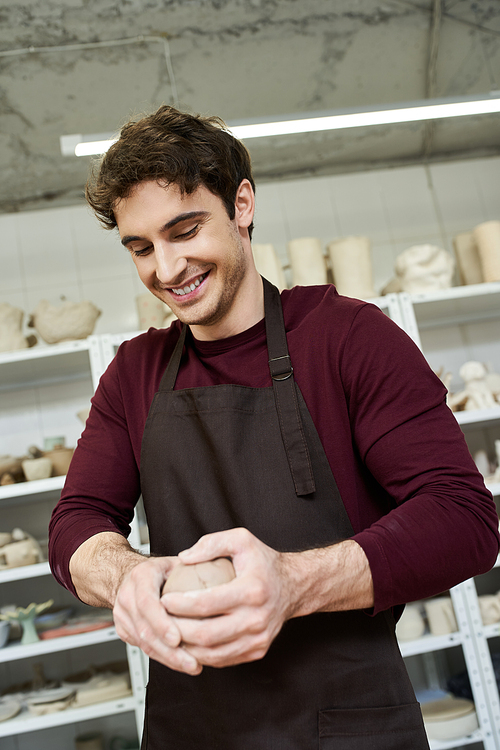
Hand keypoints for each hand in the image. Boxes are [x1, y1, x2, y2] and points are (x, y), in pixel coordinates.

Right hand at [113, 555, 202, 674]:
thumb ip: (195, 565)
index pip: (148, 602)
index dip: (162, 622)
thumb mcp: (177, 561)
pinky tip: (181, 663)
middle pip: (145, 629)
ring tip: (192, 666)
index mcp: (141, 576)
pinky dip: (163, 657)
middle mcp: (128, 596)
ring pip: (144, 643)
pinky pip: (144, 648)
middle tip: (192, 662)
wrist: (130, 576)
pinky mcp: (124, 630)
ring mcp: (123, 615)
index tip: (178, 638)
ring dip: (168, 658)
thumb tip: (222, 571)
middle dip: (169, 650)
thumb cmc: (159, 569)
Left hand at [161, 528, 294, 668]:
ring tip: (170, 632)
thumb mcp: (241, 539)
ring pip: (212, 654)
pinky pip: (222, 659)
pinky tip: (188, 642)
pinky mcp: (257, 651)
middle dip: (177, 629)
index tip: (164, 600)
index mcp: (252, 590)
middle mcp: (257, 618)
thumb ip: (211, 543)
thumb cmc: (263, 563)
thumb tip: (184, 558)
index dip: (180, 605)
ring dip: (186, 646)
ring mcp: (259, 639)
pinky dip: (201, 655)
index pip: (207, 604)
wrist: (293, 586)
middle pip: (206, 635)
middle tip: (161, 619)